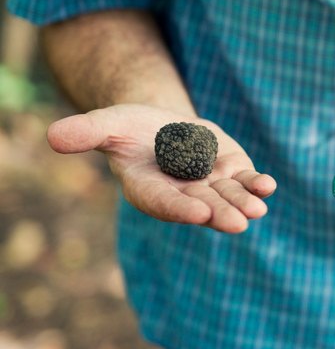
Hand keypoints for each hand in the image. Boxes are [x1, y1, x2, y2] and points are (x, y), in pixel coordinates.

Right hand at [47, 104, 275, 232]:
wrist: (162, 125)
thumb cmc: (131, 128)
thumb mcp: (108, 124)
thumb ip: (87, 133)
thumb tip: (53, 136)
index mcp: (150, 190)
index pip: (164, 202)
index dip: (180, 207)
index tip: (198, 211)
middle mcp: (182, 194)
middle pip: (203, 206)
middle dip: (220, 213)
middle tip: (237, 223)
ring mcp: (210, 185)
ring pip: (228, 197)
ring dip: (244, 203)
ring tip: (258, 210)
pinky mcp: (231, 172)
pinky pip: (246, 181)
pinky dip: (258, 184)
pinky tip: (268, 186)